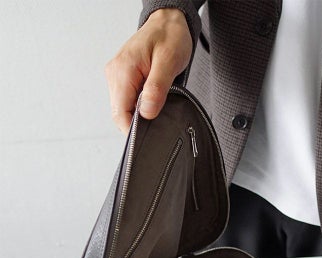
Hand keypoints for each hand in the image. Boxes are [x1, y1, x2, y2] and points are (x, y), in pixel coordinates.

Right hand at [105, 8, 191, 132]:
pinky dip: (138, 107)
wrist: (168, 21)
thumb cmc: (170, 36)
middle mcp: (115, 74)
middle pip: (120, 114)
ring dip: (138, 115)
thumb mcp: (168, 61)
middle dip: (136, 124)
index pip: (120, 113)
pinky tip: (150, 102)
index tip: (148, 136)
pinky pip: (127, 101)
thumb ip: (157, 89)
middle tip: (157, 123)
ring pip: (123, 109)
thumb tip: (147, 113)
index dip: (133, 130)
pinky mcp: (123, 79)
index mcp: (123, 70)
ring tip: (155, 108)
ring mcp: (117, 77)